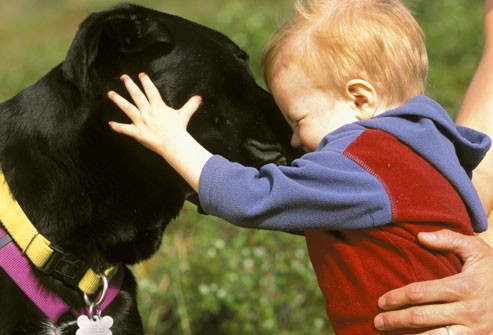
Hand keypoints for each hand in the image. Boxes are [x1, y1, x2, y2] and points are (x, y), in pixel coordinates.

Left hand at [108, 73, 201, 155]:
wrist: (174, 144)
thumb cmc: (179, 129)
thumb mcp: (185, 115)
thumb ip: (191, 105)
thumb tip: (199, 98)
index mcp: (158, 106)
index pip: (151, 90)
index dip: (146, 81)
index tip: (141, 74)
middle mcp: (148, 112)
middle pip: (137, 96)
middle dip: (130, 85)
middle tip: (123, 77)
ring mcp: (141, 122)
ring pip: (128, 108)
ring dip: (118, 100)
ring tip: (110, 93)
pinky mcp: (137, 133)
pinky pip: (125, 129)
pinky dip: (117, 127)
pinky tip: (110, 123)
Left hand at [374, 229, 492, 333]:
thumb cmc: (492, 271)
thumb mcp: (476, 250)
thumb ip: (449, 239)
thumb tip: (420, 236)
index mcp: (464, 286)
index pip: (420, 293)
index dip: (396, 297)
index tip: (381, 301)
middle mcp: (469, 311)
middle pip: (421, 317)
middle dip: (395, 320)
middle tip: (378, 321)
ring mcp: (475, 331)